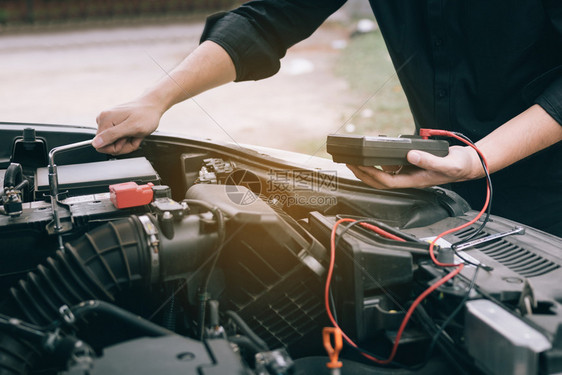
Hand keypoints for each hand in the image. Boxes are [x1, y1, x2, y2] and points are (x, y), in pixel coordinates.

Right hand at [93, 98, 162, 154]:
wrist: (152, 105)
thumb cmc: (146, 115)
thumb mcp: (132, 127)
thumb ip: (112, 135)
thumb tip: (95, 143)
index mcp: (104, 119)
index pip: (100, 146)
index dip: (116, 147)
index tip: (127, 139)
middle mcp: (103, 119)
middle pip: (107, 145)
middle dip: (123, 145)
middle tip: (134, 136)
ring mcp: (108, 120)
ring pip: (114, 143)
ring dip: (127, 142)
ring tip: (135, 133)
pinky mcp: (113, 123)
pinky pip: (118, 138)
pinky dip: (128, 138)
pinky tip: (134, 132)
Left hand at [346, 146, 481, 188]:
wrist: (468, 164)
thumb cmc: (459, 166)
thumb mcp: (446, 163)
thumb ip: (428, 160)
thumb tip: (410, 156)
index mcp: (414, 180)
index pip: (387, 181)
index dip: (371, 175)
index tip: (359, 167)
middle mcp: (409, 178)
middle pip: (380, 180)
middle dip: (363, 173)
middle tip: (349, 162)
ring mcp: (409, 172)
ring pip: (383, 173)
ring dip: (368, 167)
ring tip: (355, 157)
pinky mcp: (410, 165)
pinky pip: (391, 165)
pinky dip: (380, 160)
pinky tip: (374, 152)